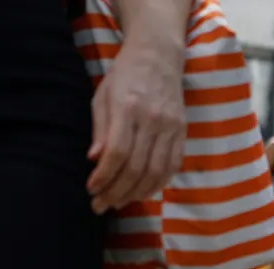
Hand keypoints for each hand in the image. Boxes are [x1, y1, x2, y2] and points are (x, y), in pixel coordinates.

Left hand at [87, 37, 186, 213]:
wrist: (158, 57)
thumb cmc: (124, 76)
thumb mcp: (103, 96)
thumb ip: (100, 129)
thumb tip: (94, 160)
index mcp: (128, 107)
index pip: (117, 152)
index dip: (103, 176)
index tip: (91, 189)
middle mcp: (153, 119)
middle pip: (136, 167)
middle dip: (116, 191)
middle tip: (100, 205)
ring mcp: (171, 127)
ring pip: (155, 172)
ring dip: (135, 193)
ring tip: (118, 202)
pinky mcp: (182, 132)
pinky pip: (172, 167)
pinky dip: (157, 184)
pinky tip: (142, 192)